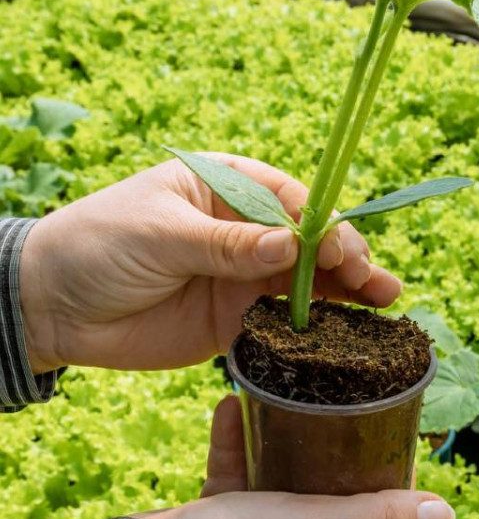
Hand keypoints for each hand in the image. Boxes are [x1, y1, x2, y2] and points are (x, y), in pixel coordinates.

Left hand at [19, 154, 401, 372]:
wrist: (52, 308)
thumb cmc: (98, 245)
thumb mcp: (161, 233)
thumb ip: (227, 243)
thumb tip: (290, 245)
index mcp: (227, 188)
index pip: (289, 200)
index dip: (320, 225)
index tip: (340, 249)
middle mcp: (244, 230)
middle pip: (308, 241)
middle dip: (344, 257)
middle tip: (374, 280)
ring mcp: (242, 275)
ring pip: (305, 280)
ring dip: (345, 290)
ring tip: (386, 301)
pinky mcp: (237, 317)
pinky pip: (284, 318)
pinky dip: (316, 324)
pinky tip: (347, 331)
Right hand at [140, 397, 455, 518]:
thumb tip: (446, 514)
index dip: (394, 473)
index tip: (394, 423)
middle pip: (340, 494)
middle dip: (340, 446)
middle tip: (346, 396)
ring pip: (288, 478)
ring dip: (285, 436)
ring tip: (289, 391)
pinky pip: (242, 474)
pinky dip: (240, 443)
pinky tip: (234, 403)